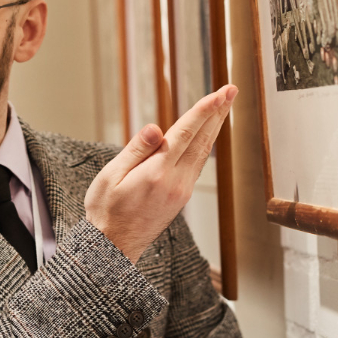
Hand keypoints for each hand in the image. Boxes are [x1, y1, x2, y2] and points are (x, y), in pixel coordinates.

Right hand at [85, 85, 236, 260]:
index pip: (185, 134)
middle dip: (218, 112)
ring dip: (215, 126)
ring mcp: (181, 190)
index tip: (220, 93)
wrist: (114, 247)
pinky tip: (207, 135)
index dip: (204, 110)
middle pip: (202, 140)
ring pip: (203, 152)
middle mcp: (175, 182)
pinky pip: (197, 164)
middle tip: (231, 90)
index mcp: (157, 173)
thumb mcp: (111, 177)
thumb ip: (135, 150)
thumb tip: (155, 128)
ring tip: (224, 105)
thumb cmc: (106, 211)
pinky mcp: (181, 196)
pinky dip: (205, 144)